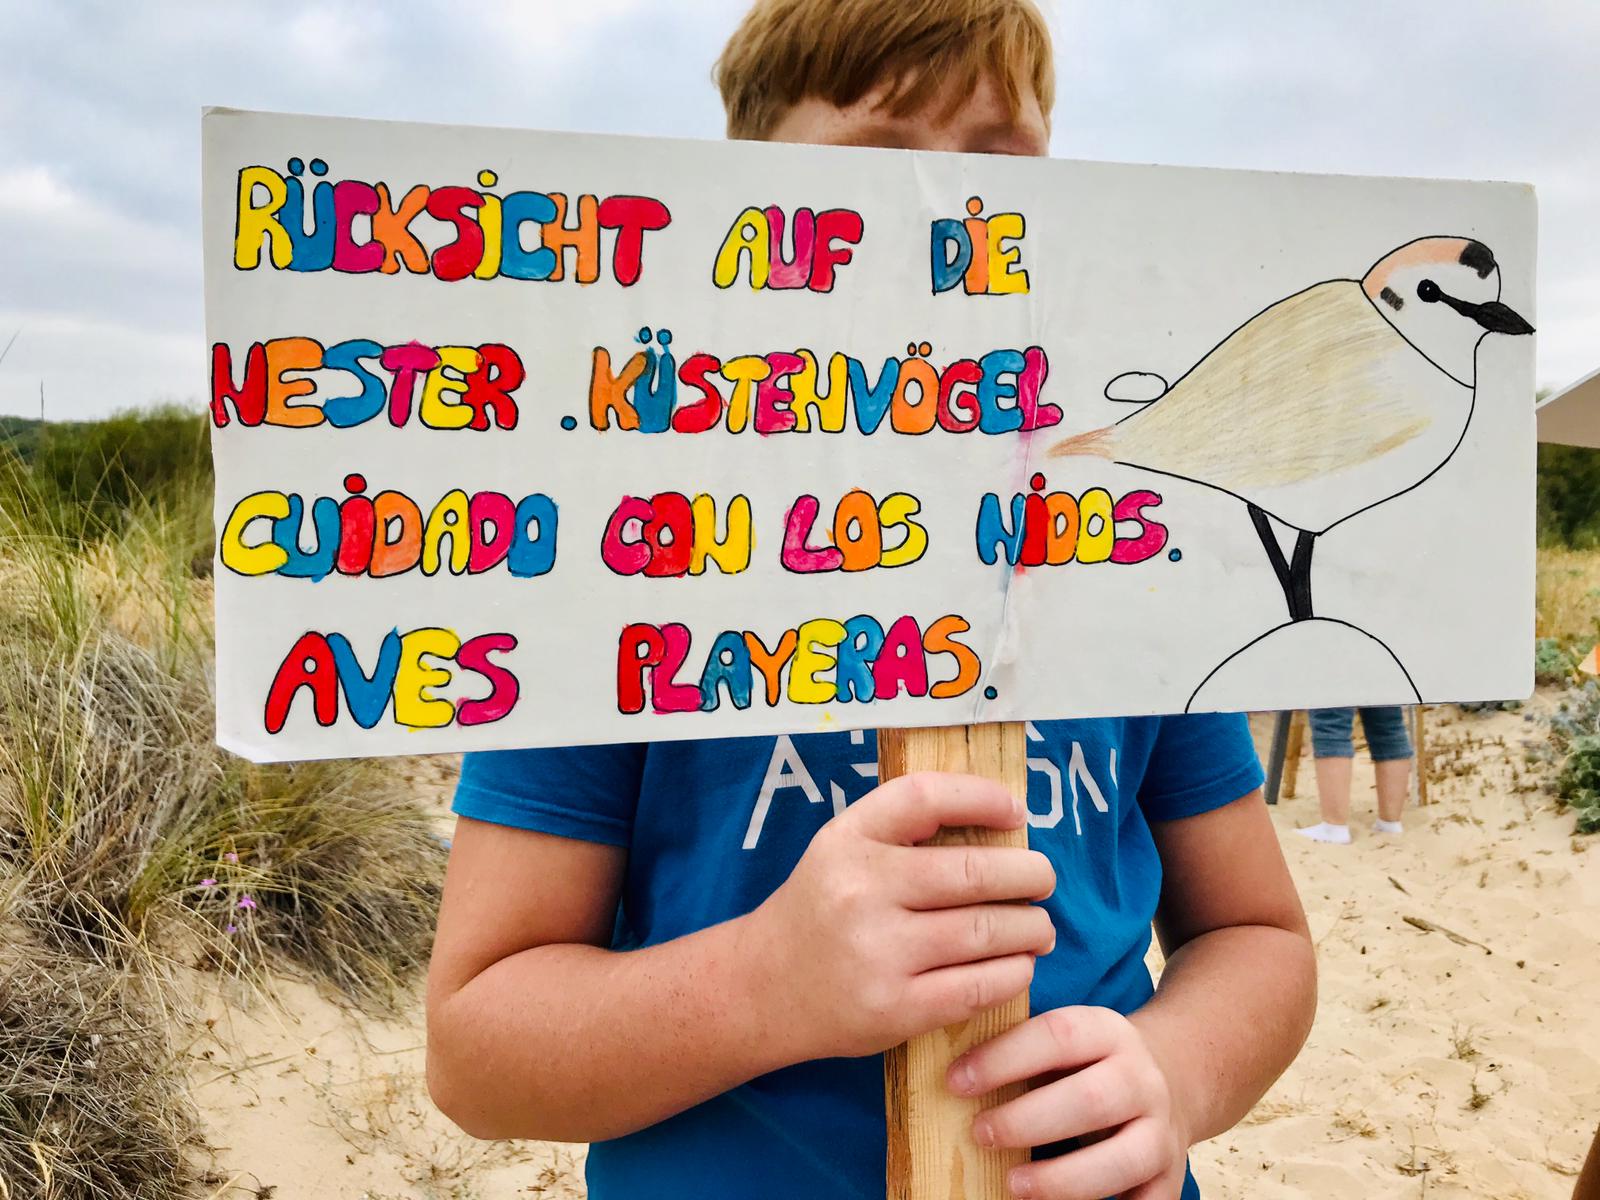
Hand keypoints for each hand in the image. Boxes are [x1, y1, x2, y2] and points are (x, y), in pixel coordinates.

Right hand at [744, 771, 1056, 1060]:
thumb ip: (904, 829)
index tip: (1017, 810)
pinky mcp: (894, 1010)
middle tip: (1044, 879)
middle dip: (1029, 874)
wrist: (762, 988)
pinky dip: (1013, 972)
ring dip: (1031, 927)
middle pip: (974, 871)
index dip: (982, 797)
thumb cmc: (821, 910)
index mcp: (848, 841)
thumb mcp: (842, 849)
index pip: (926, 798)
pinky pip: (978, 986)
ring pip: (987, 931)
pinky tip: (1018, 963)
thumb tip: (1001, 820)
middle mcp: (860, 891)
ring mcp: (878, 953)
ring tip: (1039, 927)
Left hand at [950, 1007, 1190, 1199]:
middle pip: (1091, 1099)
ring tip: (1012, 1184)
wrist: (1169, 1078)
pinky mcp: (1169, 1176)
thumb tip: (953, 1075)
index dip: (1003, 1058)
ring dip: (1062, 1178)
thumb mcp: (1064, 1042)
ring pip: (1121, 1158)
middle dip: (1028, 1121)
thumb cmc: (1087, 1064)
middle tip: (979, 1134)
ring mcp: (1160, 1129)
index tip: (955, 1082)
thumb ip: (1020, 1051)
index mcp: (1107, 1031)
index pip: (1057, 1035)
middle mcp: (1141, 1077)